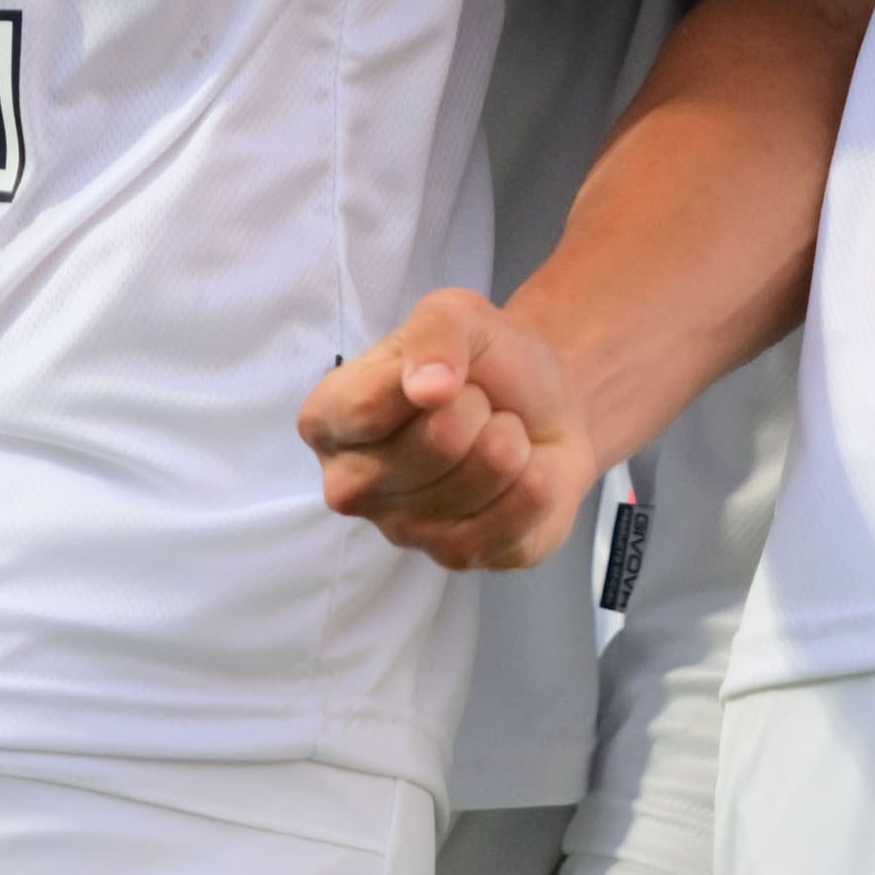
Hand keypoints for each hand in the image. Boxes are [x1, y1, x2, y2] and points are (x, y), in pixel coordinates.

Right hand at [299, 288, 594, 570]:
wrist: (546, 408)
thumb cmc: (482, 364)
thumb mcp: (456, 315)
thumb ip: (434, 333)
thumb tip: (426, 386)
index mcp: (328, 422)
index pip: (369, 407)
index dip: (433, 377)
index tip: (446, 374)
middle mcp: (350, 488)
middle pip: (439, 442)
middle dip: (480, 408)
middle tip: (478, 407)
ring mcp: (402, 532)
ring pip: (490, 472)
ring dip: (512, 440)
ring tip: (498, 435)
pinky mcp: (459, 558)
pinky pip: (521, 512)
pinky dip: (538, 478)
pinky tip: (518, 474)